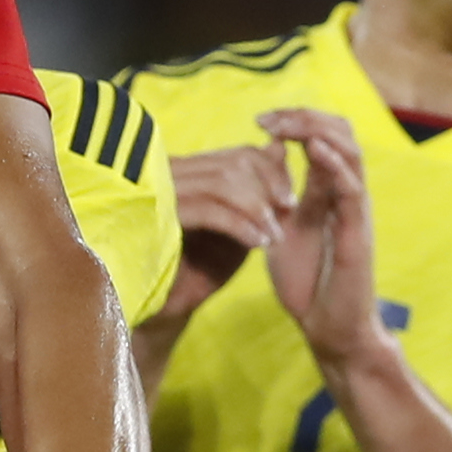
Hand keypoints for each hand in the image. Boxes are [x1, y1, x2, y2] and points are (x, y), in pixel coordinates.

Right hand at [164, 140, 295, 319]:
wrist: (169, 302)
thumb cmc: (206, 261)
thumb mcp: (241, 222)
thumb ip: (259, 189)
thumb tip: (280, 149)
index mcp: (193, 168)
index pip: (241, 154)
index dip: (273, 173)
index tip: (291, 201)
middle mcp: (173, 171)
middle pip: (235, 163)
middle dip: (270, 187)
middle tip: (289, 212)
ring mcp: (163, 190)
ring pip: (224, 182)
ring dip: (258, 209)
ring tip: (276, 234)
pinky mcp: (160, 217)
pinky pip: (210, 211)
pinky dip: (240, 226)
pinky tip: (258, 243)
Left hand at [253, 108, 387, 372]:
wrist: (328, 328)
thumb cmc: (307, 283)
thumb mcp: (283, 228)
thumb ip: (276, 194)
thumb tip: (264, 153)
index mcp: (329, 189)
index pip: (323, 135)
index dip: (295, 119)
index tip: (260, 120)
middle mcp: (347, 192)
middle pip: (341, 132)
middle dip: (304, 117)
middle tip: (268, 119)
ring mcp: (355, 210)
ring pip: (350, 152)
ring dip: (317, 132)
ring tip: (286, 126)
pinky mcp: (358, 232)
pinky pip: (352, 189)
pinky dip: (334, 165)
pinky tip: (312, 151)